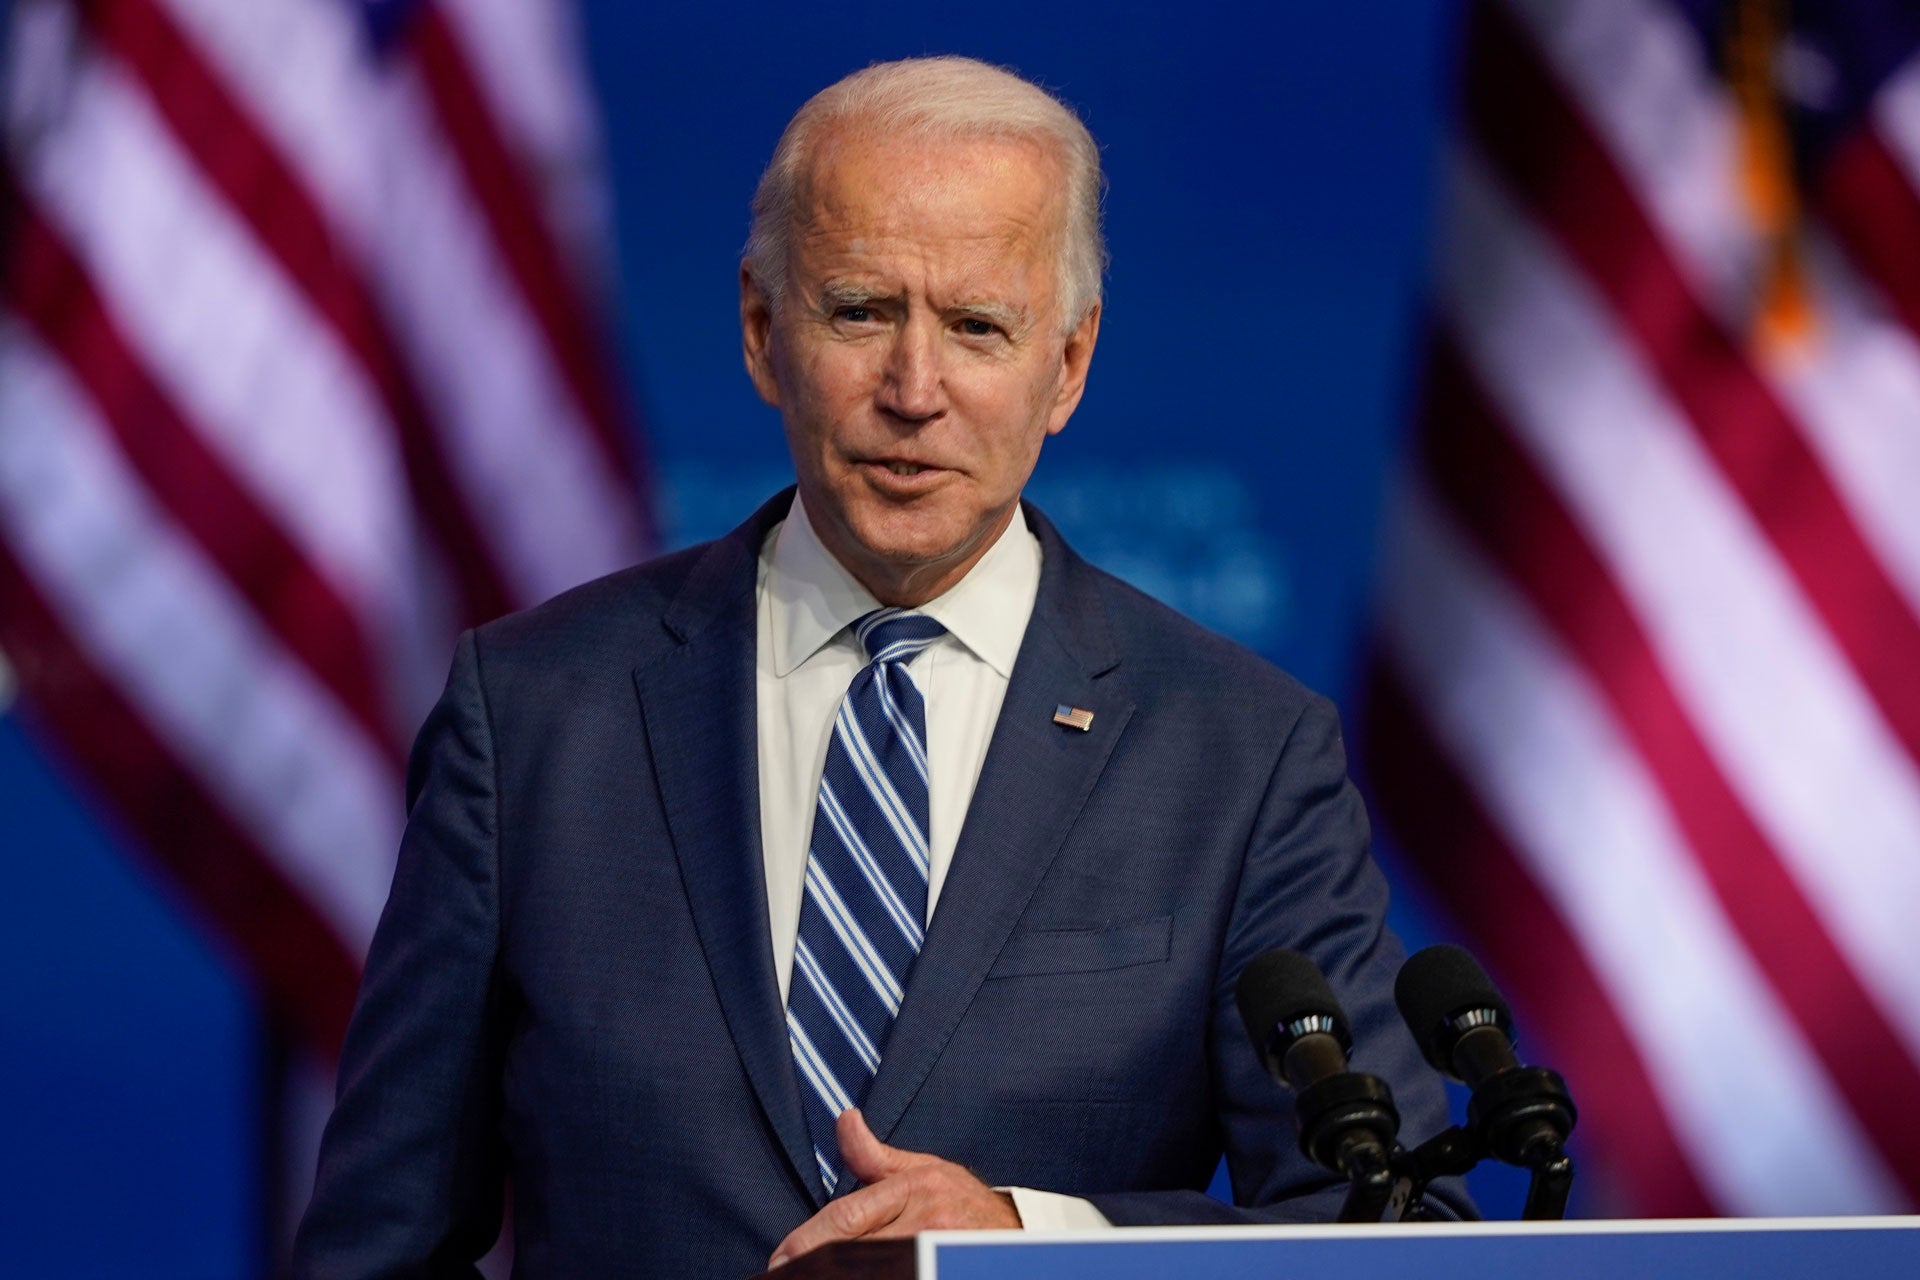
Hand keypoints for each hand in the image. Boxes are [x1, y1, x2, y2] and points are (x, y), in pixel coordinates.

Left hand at [768, 1108, 1021, 1266]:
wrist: (1017, 1231)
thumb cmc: (963, 1201)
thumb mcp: (923, 1168)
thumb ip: (873, 1154)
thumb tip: (844, 1119)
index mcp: (915, 1187)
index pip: (848, 1216)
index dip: (808, 1240)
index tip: (781, 1257)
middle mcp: (928, 1221)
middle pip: (855, 1251)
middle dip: (818, 1266)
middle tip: (788, 1274)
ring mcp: (938, 1250)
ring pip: (875, 1268)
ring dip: (842, 1274)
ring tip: (813, 1277)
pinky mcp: (944, 1268)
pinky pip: (900, 1274)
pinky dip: (874, 1278)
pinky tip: (857, 1279)